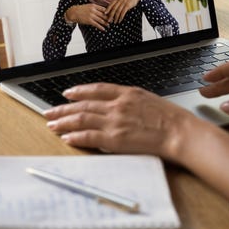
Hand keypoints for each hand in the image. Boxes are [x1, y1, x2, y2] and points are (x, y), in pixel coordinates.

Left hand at [44, 83, 194, 160]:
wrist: (179, 132)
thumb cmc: (170, 118)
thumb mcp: (148, 99)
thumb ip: (130, 100)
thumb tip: (116, 104)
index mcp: (126, 93)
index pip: (95, 89)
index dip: (79, 91)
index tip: (67, 93)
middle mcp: (117, 105)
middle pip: (84, 105)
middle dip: (64, 108)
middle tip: (50, 112)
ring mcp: (115, 121)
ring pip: (82, 119)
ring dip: (64, 121)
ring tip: (52, 124)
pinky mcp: (115, 139)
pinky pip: (89, 136)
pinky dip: (76, 136)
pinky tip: (66, 137)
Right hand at [65, 4, 108, 30]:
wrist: (74, 12)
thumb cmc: (81, 9)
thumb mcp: (89, 6)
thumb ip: (95, 8)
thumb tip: (103, 10)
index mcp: (94, 6)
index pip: (104, 9)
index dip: (108, 12)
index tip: (111, 15)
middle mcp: (93, 10)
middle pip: (103, 15)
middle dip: (108, 18)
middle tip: (112, 21)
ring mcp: (91, 16)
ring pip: (101, 20)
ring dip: (106, 23)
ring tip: (109, 25)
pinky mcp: (89, 21)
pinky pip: (96, 24)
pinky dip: (101, 27)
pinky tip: (104, 29)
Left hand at [105, 0, 141, 23]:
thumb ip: (117, 2)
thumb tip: (112, 8)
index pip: (110, 5)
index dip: (107, 9)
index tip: (104, 14)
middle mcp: (119, 1)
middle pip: (113, 9)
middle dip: (110, 16)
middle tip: (108, 21)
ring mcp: (123, 3)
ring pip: (118, 11)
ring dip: (116, 18)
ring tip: (114, 22)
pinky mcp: (128, 5)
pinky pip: (123, 12)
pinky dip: (121, 17)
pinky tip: (120, 20)